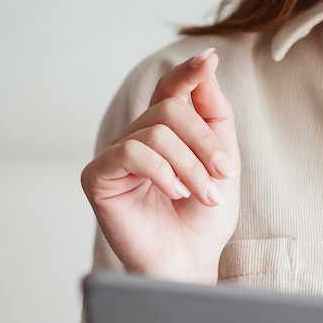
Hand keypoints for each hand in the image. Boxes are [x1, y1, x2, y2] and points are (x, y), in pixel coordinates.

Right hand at [80, 49, 239, 284]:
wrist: (189, 263)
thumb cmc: (202, 220)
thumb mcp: (223, 163)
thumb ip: (215, 117)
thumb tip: (205, 71)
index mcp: (163, 131)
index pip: (170, 89)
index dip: (187, 72)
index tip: (208, 59)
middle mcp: (136, 138)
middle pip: (170, 110)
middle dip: (204, 141)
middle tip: (224, 173)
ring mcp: (114, 156)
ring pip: (155, 133)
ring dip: (190, 166)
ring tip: (204, 195)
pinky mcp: (98, 177)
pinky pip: (130, 153)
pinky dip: (162, 172)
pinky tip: (175, 194)